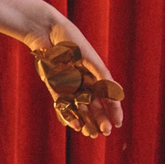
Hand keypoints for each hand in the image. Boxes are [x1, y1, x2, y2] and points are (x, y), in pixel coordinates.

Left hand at [33, 19, 124, 138]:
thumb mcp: (89, 58)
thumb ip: (102, 75)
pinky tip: (75, 125)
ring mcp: (69, 84)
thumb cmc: (71, 40)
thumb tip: (115, 93)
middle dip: (100, 119)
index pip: (107, 97)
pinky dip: (69, 114)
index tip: (118, 123)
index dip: (113, 110)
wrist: (46, 30)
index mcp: (95, 74)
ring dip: (86, 121)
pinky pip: (63, 104)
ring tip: (91, 133)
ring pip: (80, 108)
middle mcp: (83, 81)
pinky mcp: (54, 85)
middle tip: (106, 132)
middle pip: (94, 105)